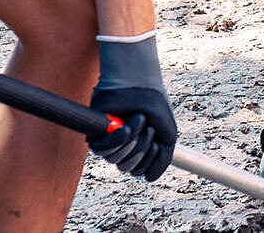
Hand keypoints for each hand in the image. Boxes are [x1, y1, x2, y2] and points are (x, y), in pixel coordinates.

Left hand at [86, 34, 175, 180]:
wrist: (140, 85)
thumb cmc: (154, 106)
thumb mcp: (168, 136)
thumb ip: (163, 160)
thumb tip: (149, 179)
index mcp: (138, 149)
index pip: (140, 170)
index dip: (150, 159)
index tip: (157, 139)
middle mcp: (122, 148)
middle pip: (127, 167)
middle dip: (142, 148)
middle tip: (148, 127)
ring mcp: (108, 141)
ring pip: (115, 160)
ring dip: (132, 140)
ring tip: (137, 119)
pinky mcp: (95, 133)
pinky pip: (102, 150)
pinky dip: (117, 139)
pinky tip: (125, 127)